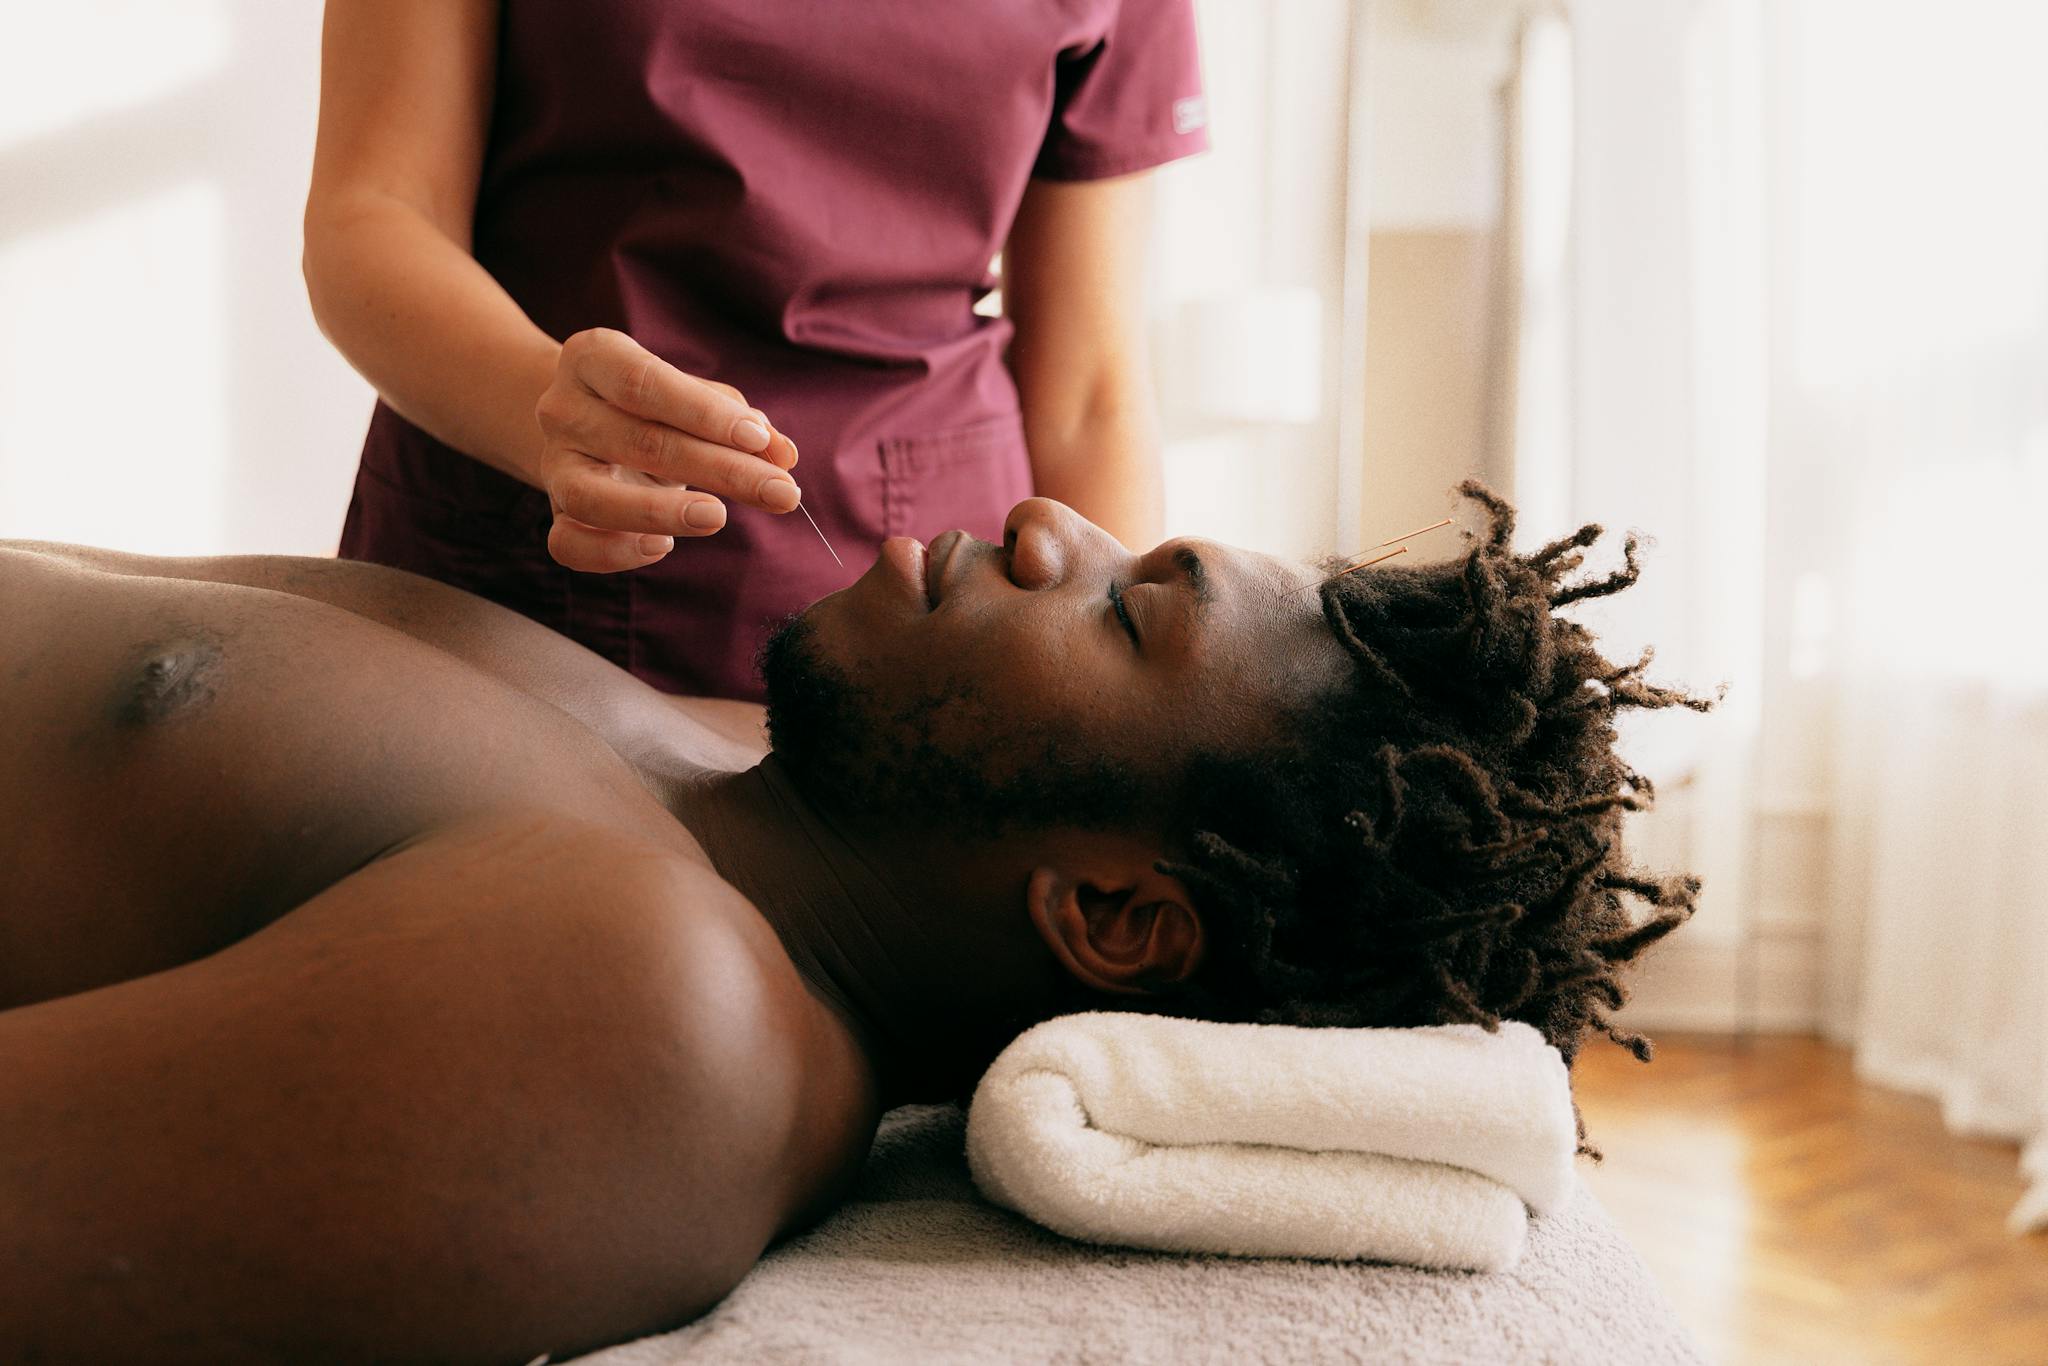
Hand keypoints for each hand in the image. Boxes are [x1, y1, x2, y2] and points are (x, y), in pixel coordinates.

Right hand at [532, 328, 801, 571]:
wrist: (585, 423)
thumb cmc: (657, 405)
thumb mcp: (697, 398)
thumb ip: (743, 423)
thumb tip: (784, 455)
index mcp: (593, 358)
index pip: (644, 383)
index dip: (704, 413)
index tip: (759, 439)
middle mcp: (562, 408)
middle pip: (640, 442)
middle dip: (720, 470)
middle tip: (781, 493)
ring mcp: (553, 464)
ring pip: (593, 498)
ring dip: (661, 513)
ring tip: (717, 517)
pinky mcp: (553, 513)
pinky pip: (569, 545)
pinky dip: (616, 552)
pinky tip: (664, 546)